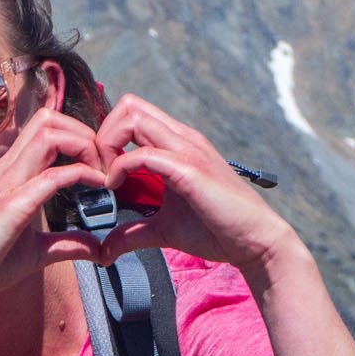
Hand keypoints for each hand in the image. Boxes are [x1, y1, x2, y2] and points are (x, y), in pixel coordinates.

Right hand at [0, 107, 108, 308]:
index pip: (46, 129)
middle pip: (49, 119)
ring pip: (49, 133)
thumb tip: (98, 248)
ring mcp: (7, 183)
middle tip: (104, 164)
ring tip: (101, 172)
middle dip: (84, 132)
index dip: (79, 138)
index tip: (100, 166)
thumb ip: (66, 243)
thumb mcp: (36, 252)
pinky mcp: (11, 205)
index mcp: (12, 173)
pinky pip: (51, 175)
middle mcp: (8, 169)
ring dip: (84, 145)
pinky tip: (97, 188)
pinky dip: (81, 174)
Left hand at [94, 94, 295, 273]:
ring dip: (108, 145)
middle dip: (103, 134)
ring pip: (133, 117)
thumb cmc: (215, 230)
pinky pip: (144, 154)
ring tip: (108, 178)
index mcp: (177, 144)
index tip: (100, 172)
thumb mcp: (163, 229)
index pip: (132, 114)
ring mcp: (187, 150)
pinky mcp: (190, 169)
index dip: (107, 137)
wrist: (255, 241)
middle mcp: (182, 138)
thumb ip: (132, 233)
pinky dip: (120, 167)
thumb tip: (104, 250)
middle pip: (129, 105)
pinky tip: (116, 189)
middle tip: (99, 170)